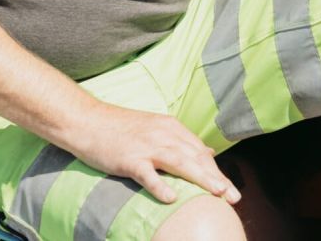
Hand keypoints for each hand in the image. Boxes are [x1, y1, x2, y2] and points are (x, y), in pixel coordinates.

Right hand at [58, 101, 240, 205]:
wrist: (86, 120)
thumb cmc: (120, 129)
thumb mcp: (156, 129)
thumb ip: (181, 142)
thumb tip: (209, 153)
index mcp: (171, 128)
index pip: (200, 152)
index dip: (217, 171)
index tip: (231, 190)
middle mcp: (164, 134)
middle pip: (196, 158)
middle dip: (217, 178)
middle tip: (234, 197)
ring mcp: (146, 146)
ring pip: (180, 163)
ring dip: (201, 179)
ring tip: (217, 194)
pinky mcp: (128, 158)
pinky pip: (147, 173)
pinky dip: (160, 185)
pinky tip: (172, 198)